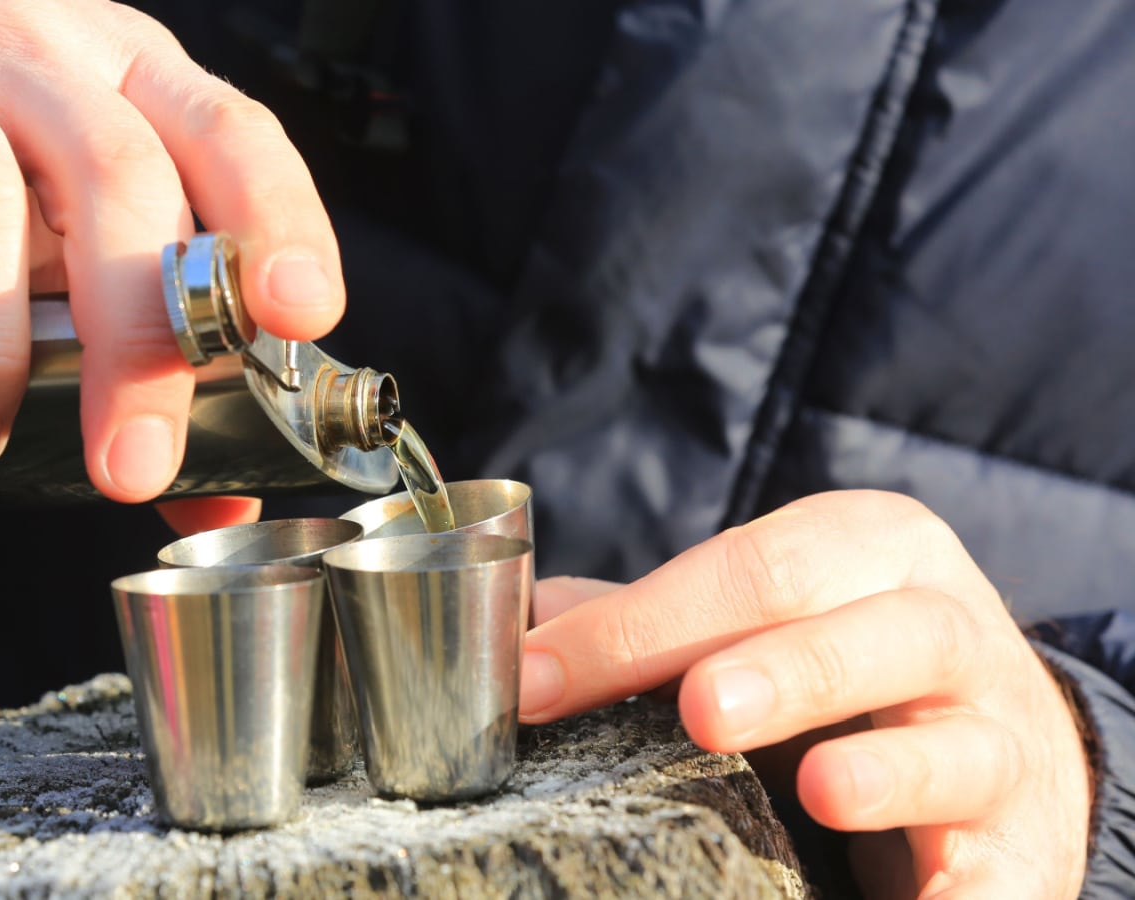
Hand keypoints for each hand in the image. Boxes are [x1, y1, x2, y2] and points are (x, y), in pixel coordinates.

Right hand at [0, 0, 343, 495]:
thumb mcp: (62, 175)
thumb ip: (136, 316)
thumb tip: (214, 491)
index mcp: (127, 69)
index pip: (231, 133)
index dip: (278, 222)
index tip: (299, 317)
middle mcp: (36, 50)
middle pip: (116, 179)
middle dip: (135, 338)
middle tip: (128, 463)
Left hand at [521, 491, 1090, 897]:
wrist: (1002, 732)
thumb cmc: (850, 663)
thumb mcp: (767, 616)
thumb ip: (653, 623)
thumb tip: (516, 635)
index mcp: (864, 548)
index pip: (751, 569)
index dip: (640, 625)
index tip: (539, 681)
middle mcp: (943, 623)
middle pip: (866, 630)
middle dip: (782, 667)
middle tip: (700, 706)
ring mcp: (996, 733)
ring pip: (951, 742)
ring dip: (884, 768)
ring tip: (819, 790)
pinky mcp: (1026, 837)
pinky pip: (1000, 868)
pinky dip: (968, 893)